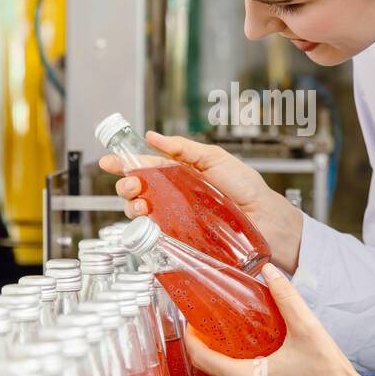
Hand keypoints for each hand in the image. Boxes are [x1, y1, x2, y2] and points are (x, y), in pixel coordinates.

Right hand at [98, 131, 304, 271]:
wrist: (266, 221)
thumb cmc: (247, 189)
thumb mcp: (215, 159)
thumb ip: (184, 148)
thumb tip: (154, 136)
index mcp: (182, 174)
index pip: (148, 166)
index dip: (126, 163)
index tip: (108, 161)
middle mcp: (176, 196)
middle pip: (139, 190)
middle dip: (126, 186)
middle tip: (130, 185)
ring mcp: (177, 218)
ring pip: (142, 212)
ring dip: (133, 206)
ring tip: (139, 204)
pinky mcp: (181, 239)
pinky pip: (155, 234)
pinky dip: (144, 228)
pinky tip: (145, 221)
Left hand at [182, 264, 374, 375]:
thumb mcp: (307, 329)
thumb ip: (286, 298)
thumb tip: (270, 272)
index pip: (203, 360)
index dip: (192, 339)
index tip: (191, 322)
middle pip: (213, 372)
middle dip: (208, 347)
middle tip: (211, 324)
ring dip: (225, 361)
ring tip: (231, 338)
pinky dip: (240, 374)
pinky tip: (254, 358)